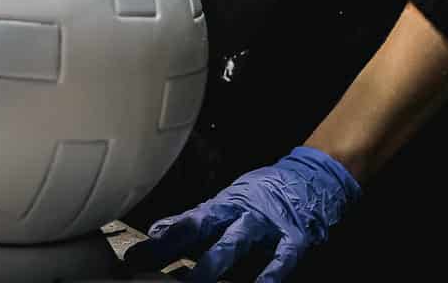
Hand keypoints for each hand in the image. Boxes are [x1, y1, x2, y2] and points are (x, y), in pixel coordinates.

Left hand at [122, 147, 359, 281]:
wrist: (313, 176)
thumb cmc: (263, 195)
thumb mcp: (227, 203)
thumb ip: (195, 221)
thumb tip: (157, 231)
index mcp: (223, 204)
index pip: (186, 222)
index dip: (161, 241)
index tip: (134, 258)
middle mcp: (241, 211)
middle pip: (203, 230)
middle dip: (176, 251)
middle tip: (150, 271)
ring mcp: (268, 222)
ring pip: (236, 242)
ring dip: (212, 265)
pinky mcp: (295, 236)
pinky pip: (281, 259)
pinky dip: (269, 276)